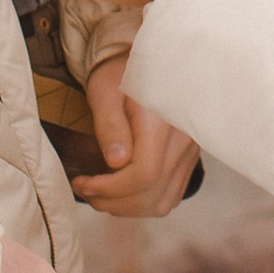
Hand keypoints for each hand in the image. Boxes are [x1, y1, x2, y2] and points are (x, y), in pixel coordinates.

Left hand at [70, 58, 201, 217]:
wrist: (148, 64)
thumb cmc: (120, 75)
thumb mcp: (104, 92)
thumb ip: (110, 126)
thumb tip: (116, 163)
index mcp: (162, 120)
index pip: (144, 173)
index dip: (110, 188)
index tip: (83, 183)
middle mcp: (183, 139)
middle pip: (153, 193)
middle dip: (113, 201)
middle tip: (86, 190)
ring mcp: (190, 151)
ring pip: (163, 201)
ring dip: (128, 208)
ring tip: (101, 194)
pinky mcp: (188, 159)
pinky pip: (171, 195)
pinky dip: (145, 203)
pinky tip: (123, 192)